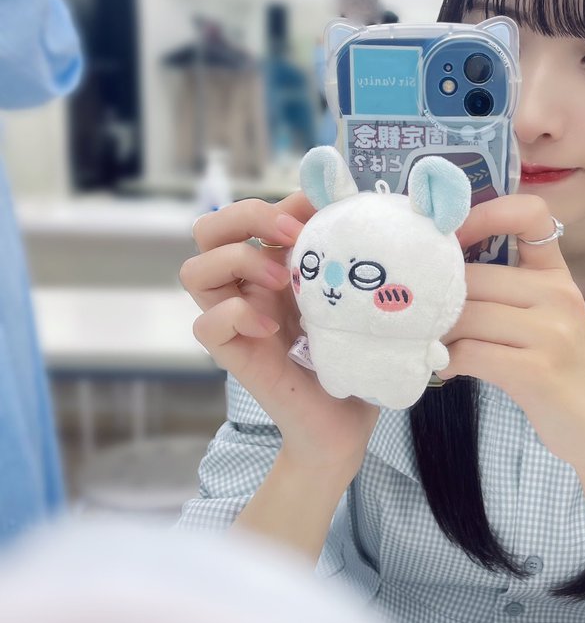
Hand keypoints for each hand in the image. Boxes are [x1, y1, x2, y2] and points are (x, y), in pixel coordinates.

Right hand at [181, 193, 378, 471]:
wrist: (346, 422)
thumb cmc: (351, 356)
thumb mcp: (350, 295)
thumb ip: (340, 253)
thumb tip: (341, 204)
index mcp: (272, 266)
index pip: (245, 214)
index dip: (275, 200)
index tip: (317, 207)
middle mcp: (247, 288)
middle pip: (208, 229)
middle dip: (245, 217)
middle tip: (291, 235)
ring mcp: (237, 321)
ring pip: (194, 270)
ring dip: (239, 261)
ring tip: (283, 282)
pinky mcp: (234, 355)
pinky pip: (206, 324)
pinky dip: (235, 315)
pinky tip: (272, 328)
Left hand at [440, 194, 584, 468]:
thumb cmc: (561, 373)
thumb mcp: (549, 319)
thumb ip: (508, 290)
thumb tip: (437, 273)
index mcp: (559, 276)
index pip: (529, 214)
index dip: (483, 213)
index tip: (451, 238)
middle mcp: (560, 296)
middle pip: (474, 276)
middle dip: (439, 298)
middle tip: (420, 318)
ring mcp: (552, 333)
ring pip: (467, 313)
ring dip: (439, 333)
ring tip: (433, 347)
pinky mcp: (538, 370)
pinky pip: (472, 351)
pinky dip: (449, 361)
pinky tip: (447, 369)